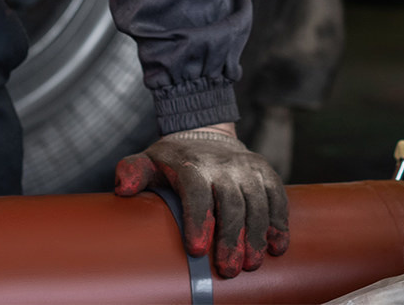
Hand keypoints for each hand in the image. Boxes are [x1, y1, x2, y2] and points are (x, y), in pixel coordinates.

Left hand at [113, 124, 289, 277]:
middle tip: (228, 269)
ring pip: (257, 201)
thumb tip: (123, 189)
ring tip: (252, 264)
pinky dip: (279, 221)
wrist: (205, 133)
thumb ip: (132, 171)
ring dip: (257, 234)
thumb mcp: (148, 161)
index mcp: (191, 164)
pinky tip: (277, 246)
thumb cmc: (174, 160)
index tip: (195, 250)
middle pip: (231, 202)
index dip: (197, 220)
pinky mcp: (265, 172)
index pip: (196, 191)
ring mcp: (246, 168)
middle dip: (231, 237)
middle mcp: (222, 164)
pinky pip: (277, 196)